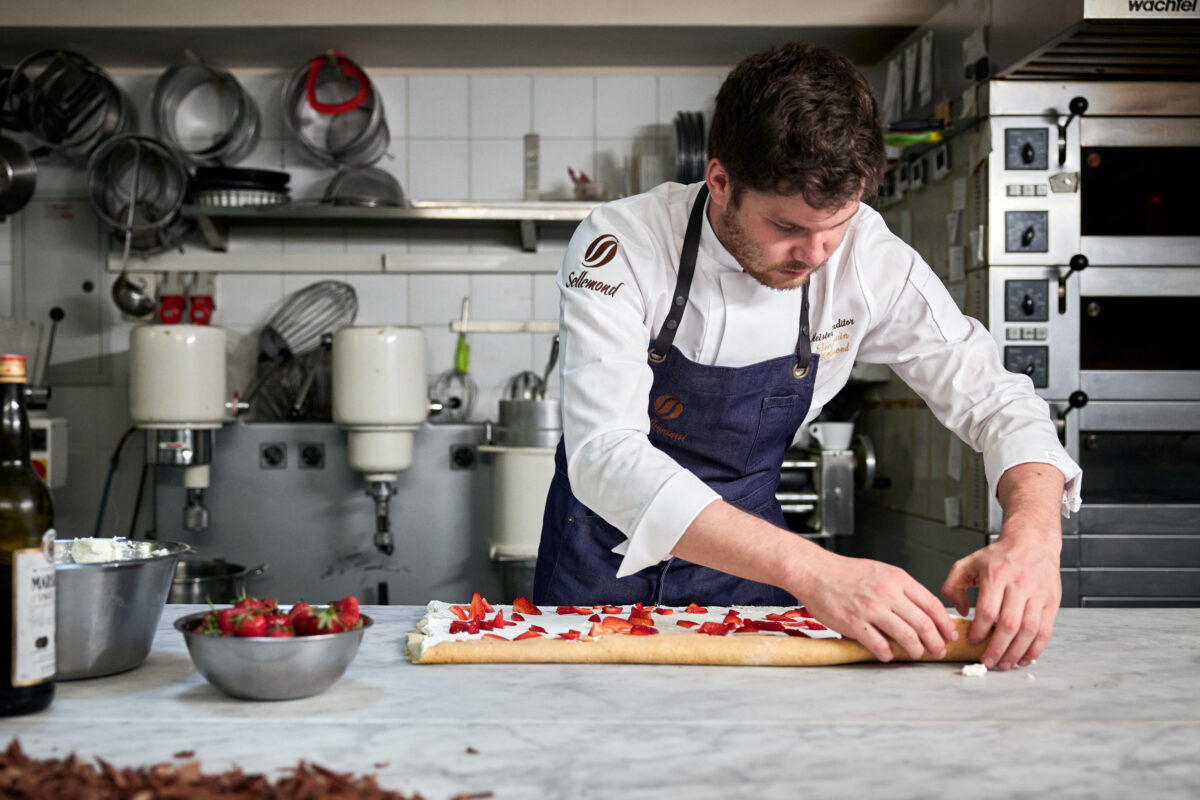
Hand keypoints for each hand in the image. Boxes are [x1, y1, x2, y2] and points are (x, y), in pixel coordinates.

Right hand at [796, 550, 958, 661]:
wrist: (816, 572)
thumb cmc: (845, 572)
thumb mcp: (881, 571)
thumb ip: (901, 589)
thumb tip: (921, 611)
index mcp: (897, 579)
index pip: (932, 604)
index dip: (945, 623)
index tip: (950, 634)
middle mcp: (887, 593)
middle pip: (923, 623)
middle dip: (936, 642)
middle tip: (939, 651)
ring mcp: (871, 609)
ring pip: (906, 636)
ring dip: (916, 650)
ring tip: (916, 654)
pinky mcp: (854, 623)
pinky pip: (878, 644)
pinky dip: (887, 653)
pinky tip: (888, 654)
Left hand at [941, 535, 1060, 670]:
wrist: (1033, 543)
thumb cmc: (998, 557)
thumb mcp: (968, 563)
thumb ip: (953, 586)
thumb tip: (960, 612)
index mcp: (997, 575)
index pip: (988, 610)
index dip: (980, 630)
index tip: (972, 641)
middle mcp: (1020, 585)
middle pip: (1009, 624)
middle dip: (998, 648)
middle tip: (987, 662)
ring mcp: (1038, 595)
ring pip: (1029, 631)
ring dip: (1016, 653)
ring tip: (1004, 665)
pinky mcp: (1052, 603)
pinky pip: (1045, 631)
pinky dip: (1035, 649)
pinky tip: (1024, 658)